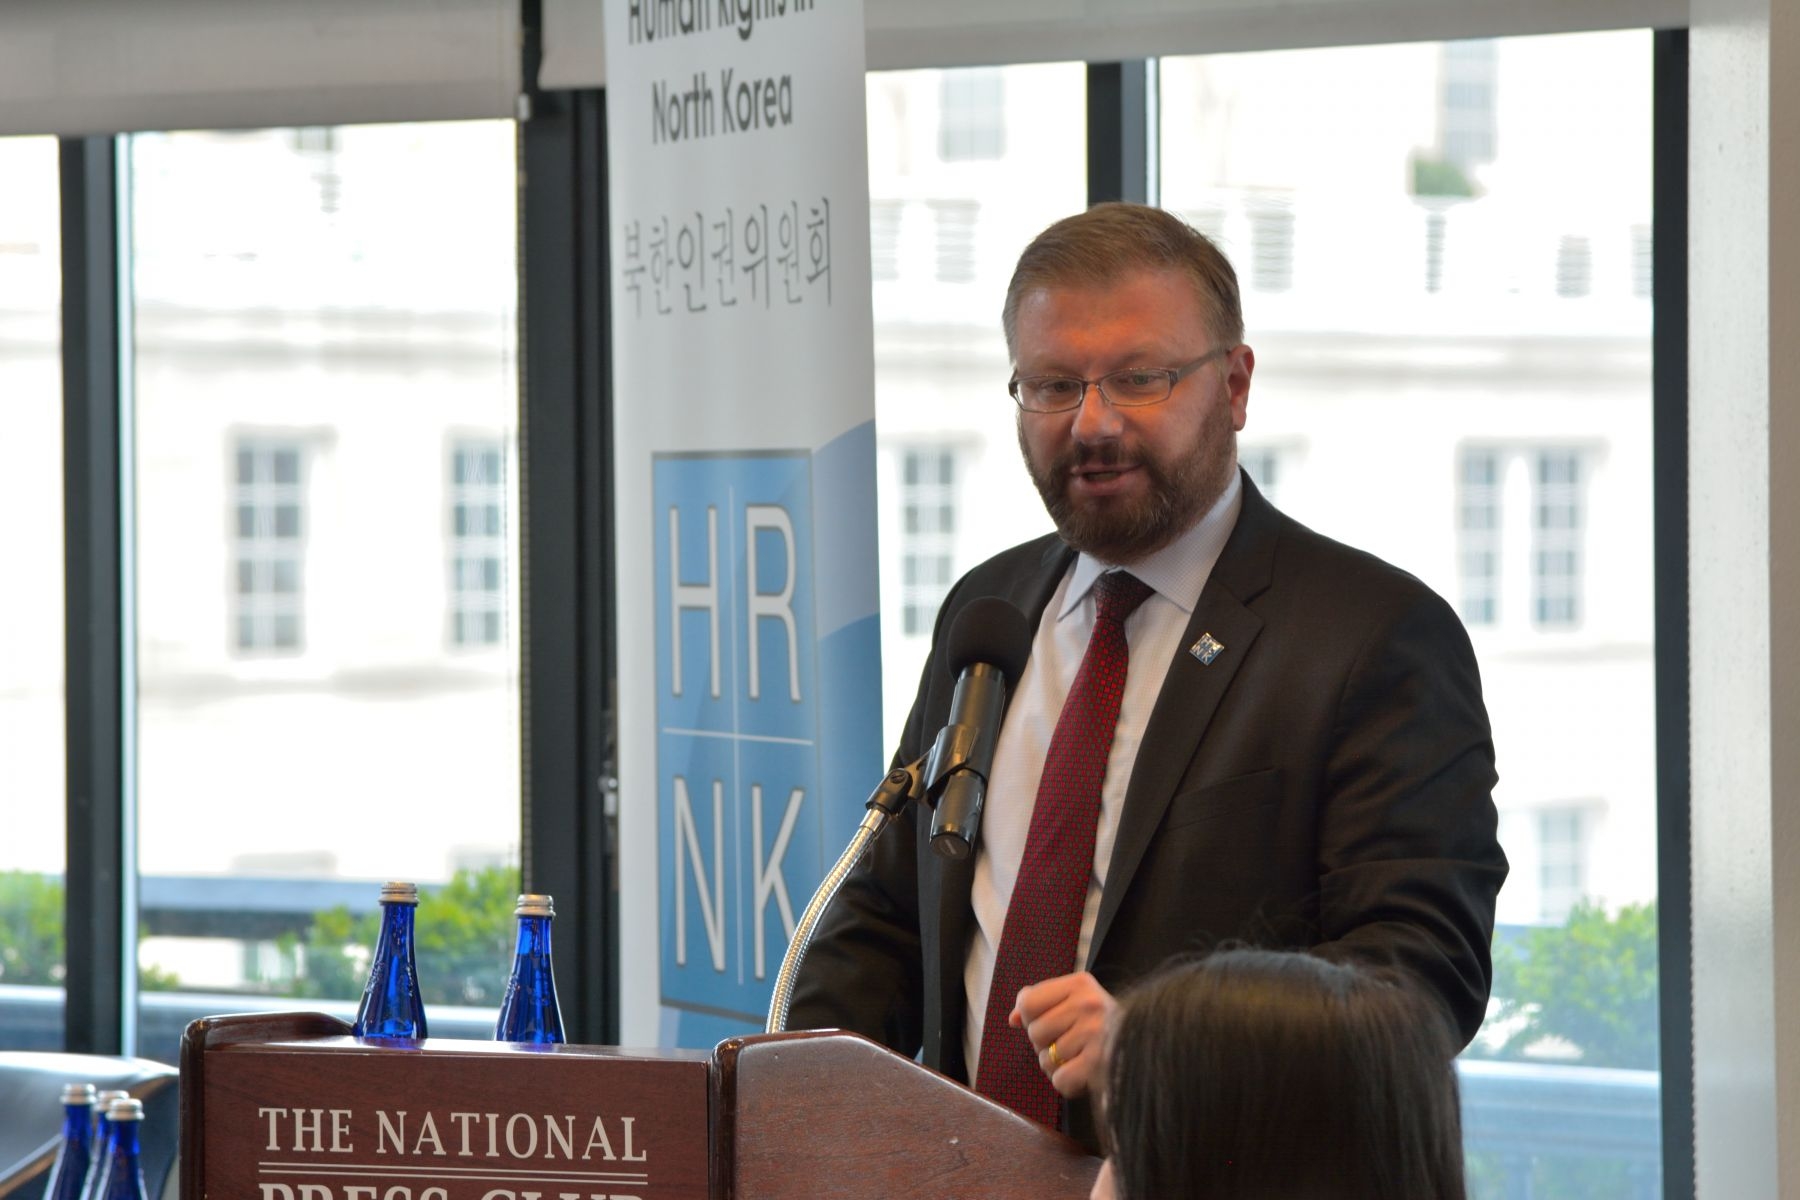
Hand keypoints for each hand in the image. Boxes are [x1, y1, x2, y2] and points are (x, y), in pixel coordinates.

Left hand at [1009, 971, 1116, 1097]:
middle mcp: (1089, 1004)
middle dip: (1045, 1044)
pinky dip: (1067, 1083)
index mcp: (1080, 983)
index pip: (1028, 1002)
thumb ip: (1039, 1002)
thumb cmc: (1102, 1024)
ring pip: (1046, 1059)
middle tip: (1070, 1042)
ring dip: (1057, 1065)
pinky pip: (1060, 1080)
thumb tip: (1012, 1019)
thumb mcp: (1074, 1000)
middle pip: (1034, 1032)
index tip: (1052, 1021)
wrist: (1146, 1047)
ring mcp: (1096, 1034)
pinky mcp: (1099, 1063)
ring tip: (1078, 1057)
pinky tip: (1083, 1073)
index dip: (1031, 1018)